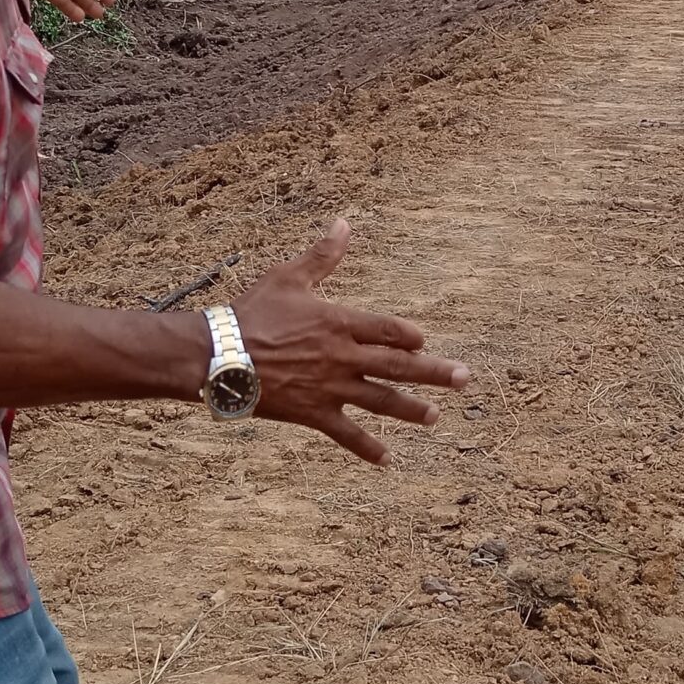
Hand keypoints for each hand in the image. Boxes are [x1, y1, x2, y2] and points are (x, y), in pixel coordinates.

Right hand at [235, 219, 468, 463]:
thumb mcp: (289, 277)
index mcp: (339, 322)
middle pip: (398, 365)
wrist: (218, 355)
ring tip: (436, 417)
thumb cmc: (251, 313)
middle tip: (465, 379)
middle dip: (434, 372)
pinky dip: (367, 448)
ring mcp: (330, 387)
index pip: (388, 329)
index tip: (425, 341)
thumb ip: (322, 255)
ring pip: (381, 400)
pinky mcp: (313, 413)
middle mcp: (343, 356)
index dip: (409, 336)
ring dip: (411, 409)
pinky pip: (346, 433)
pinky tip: (388, 460)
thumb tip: (344, 223)